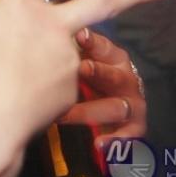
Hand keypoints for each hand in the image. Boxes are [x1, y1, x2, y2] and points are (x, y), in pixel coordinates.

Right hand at [0, 0, 175, 176]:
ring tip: (11, 84)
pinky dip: (40, 90)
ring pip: (63, 54)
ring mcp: (66, 59)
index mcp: (16, 3)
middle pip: (104, 1)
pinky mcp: (72, 91)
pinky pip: (59, 85)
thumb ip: (5, 25)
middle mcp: (50, 25)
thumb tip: (22, 34)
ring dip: (42, 65)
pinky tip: (19, 101)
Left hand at [60, 29, 145, 145]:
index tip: (78, 36)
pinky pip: (129, 135)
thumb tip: (41, 32)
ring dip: (90, 111)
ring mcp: (131, 102)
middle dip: (98, 72)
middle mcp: (125, 78)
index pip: (103, 47)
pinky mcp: (134, 126)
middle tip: (80, 68)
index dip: (92, 42)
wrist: (103, 102)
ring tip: (65, 115)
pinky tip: (98, 143)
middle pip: (113, 75)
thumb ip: (66, 48)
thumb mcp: (77, 59)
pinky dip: (115, 140)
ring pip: (117, 106)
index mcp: (113, 57)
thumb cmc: (85, 73)